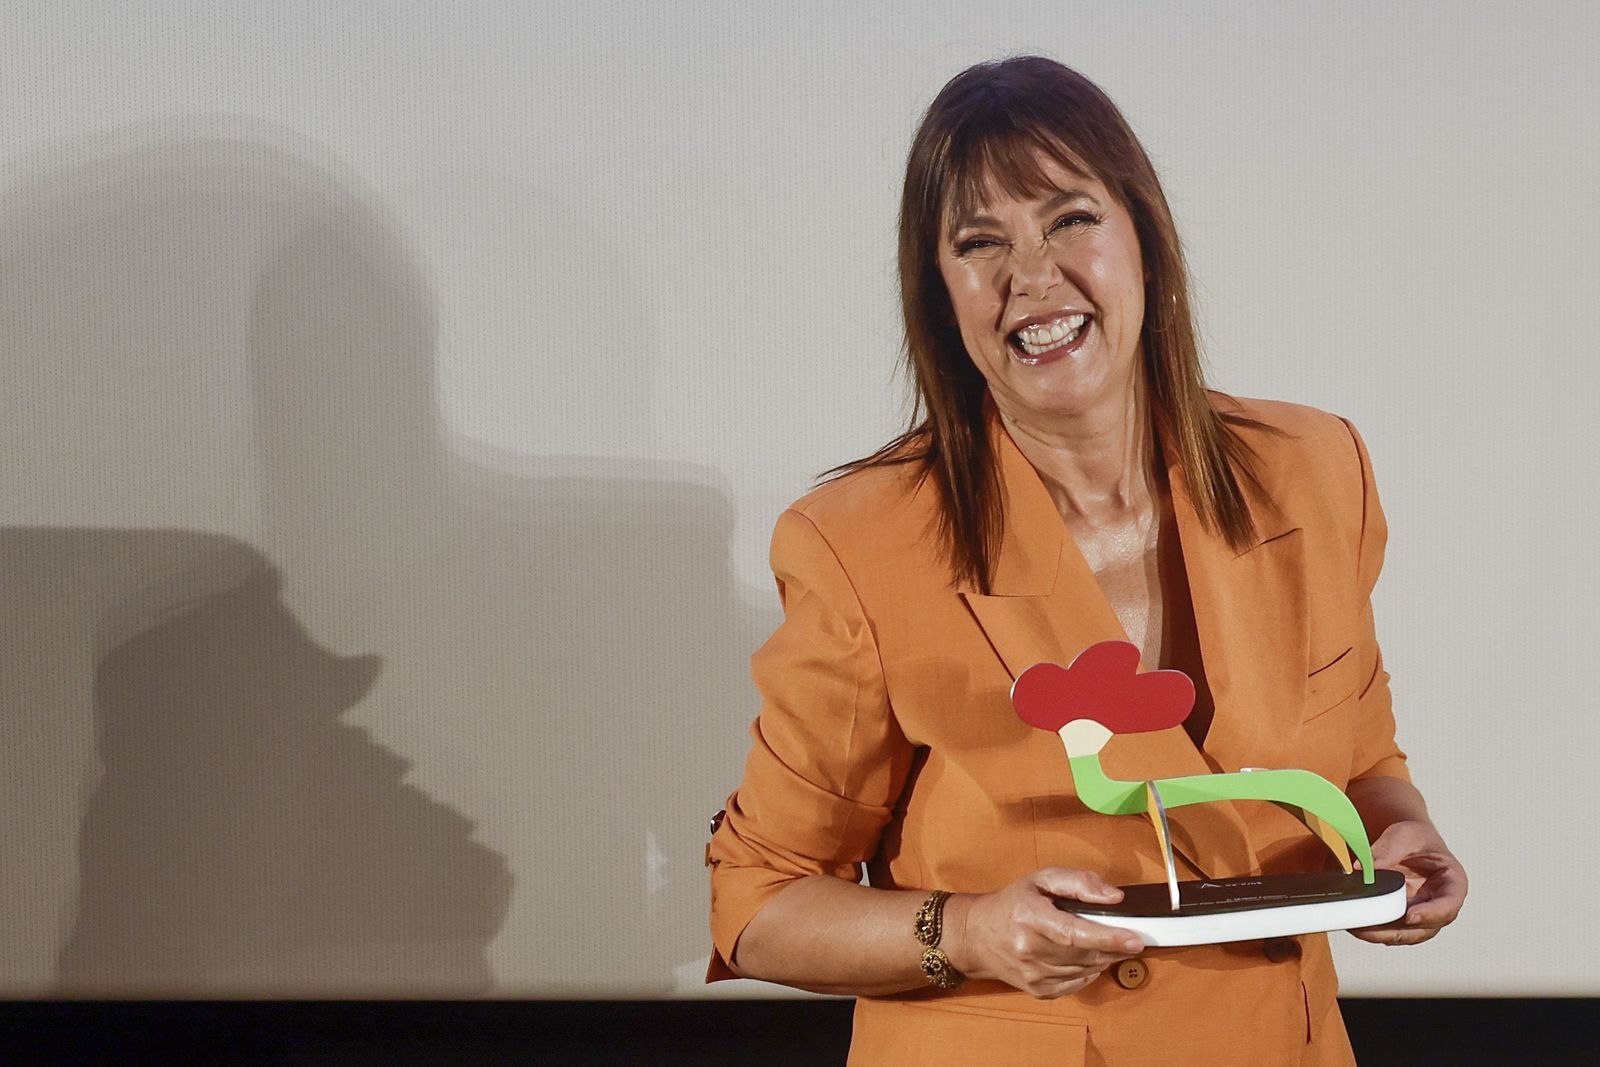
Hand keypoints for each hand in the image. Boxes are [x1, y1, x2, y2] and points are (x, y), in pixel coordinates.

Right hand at [944, 867, 1143, 998]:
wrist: (977, 935)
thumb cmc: (1012, 904)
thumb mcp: (1041, 879)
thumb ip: (1079, 882)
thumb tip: (1113, 898)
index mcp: (1029, 917)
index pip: (1074, 933)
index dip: (1108, 937)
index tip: (1134, 939)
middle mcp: (1029, 949)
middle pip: (1085, 955)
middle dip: (1114, 948)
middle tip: (1129, 938)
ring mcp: (1032, 974)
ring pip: (1084, 971)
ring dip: (1103, 959)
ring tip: (1106, 944)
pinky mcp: (1036, 990)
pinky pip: (1076, 985)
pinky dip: (1088, 972)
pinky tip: (1086, 959)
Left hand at [1348, 820, 1466, 945]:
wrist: (1408, 844)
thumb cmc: (1416, 839)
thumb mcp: (1405, 835)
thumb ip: (1388, 849)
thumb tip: (1364, 868)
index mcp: (1452, 883)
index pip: (1448, 904)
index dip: (1431, 914)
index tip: (1410, 916)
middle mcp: (1440, 905)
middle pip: (1426, 927)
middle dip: (1398, 930)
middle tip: (1371, 927)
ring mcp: (1422, 914)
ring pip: (1407, 934)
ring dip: (1382, 935)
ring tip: (1357, 928)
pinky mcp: (1404, 918)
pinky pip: (1392, 930)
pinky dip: (1375, 931)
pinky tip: (1356, 925)